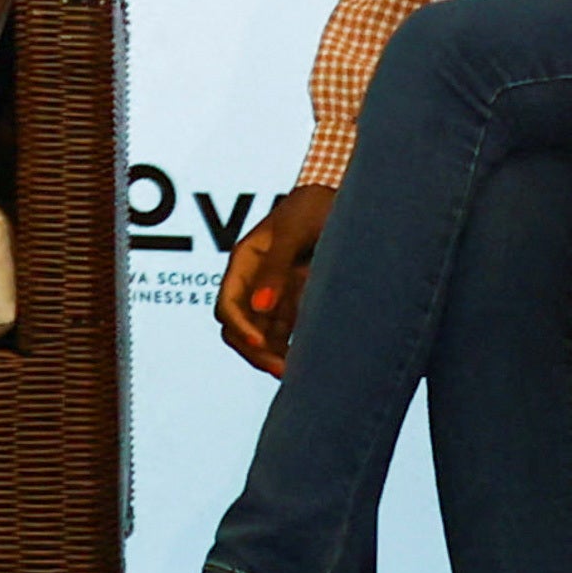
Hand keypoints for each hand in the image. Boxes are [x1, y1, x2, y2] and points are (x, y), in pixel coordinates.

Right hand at [219, 182, 333, 376]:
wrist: (344, 199)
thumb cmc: (315, 207)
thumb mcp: (293, 232)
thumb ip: (275, 268)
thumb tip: (260, 307)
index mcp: (245, 262)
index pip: (227, 305)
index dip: (240, 327)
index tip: (261, 343)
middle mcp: (255, 282)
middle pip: (237, 327)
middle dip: (254, 351)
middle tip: (282, 370)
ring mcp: (275, 294)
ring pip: (260, 335)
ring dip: (272, 356)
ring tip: (299, 374)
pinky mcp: (297, 302)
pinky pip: (285, 333)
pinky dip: (291, 349)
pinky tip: (308, 362)